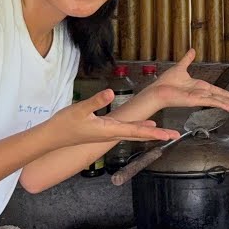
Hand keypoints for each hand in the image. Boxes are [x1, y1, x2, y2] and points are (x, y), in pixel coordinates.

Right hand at [43, 90, 179, 146]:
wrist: (53, 137)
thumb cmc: (65, 124)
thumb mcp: (80, 109)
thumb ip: (96, 101)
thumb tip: (110, 92)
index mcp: (109, 129)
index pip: (136, 131)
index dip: (153, 132)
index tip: (167, 135)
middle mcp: (112, 134)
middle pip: (140, 134)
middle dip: (158, 135)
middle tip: (175, 135)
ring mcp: (109, 133)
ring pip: (134, 133)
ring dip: (150, 132)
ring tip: (165, 132)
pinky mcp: (105, 131)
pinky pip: (127, 130)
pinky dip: (139, 127)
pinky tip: (145, 124)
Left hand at [143, 49, 228, 114]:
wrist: (157, 90)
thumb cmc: (166, 82)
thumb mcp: (180, 67)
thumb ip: (187, 59)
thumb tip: (192, 50)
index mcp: (201, 87)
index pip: (220, 92)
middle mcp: (203, 93)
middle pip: (224, 98)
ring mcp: (200, 97)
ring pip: (221, 101)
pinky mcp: (196, 100)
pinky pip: (212, 102)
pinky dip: (222, 104)